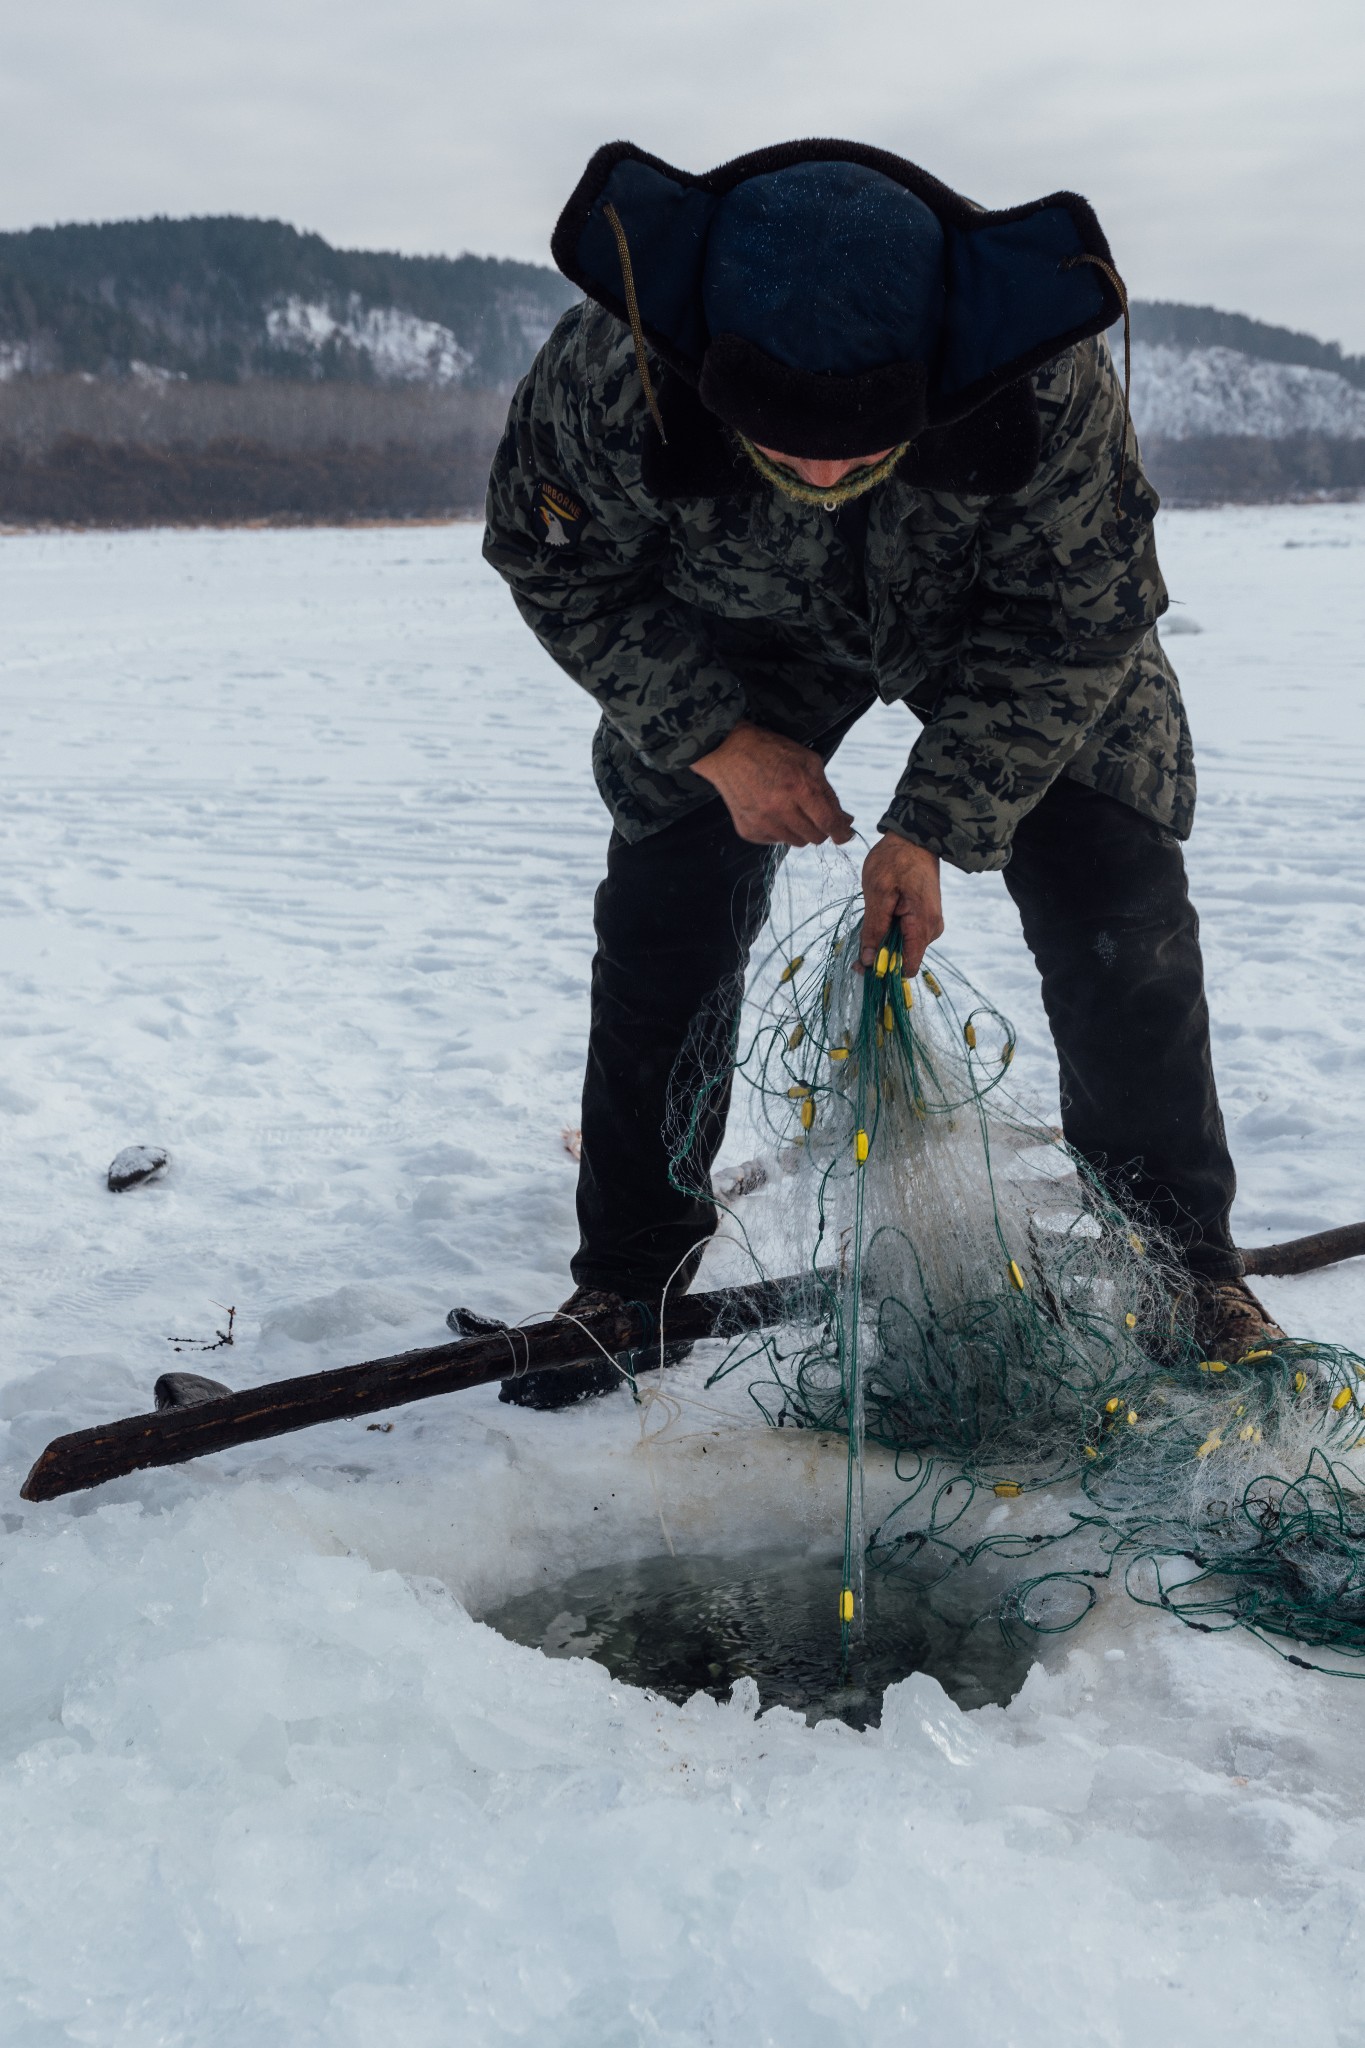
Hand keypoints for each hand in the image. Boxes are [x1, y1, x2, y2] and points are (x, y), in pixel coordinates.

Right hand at [691, 720, 854, 846]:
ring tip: (790, 809)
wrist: (728, 751)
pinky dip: (780, 830)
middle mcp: (780, 808)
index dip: (842, 833)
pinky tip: (772, 811)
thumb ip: (828, 792)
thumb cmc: (771, 751)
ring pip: (796, 842)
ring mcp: (762, 822)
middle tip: (814, 814)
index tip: (845, 834)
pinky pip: (775, 841)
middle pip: (815, 837)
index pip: (828, 823)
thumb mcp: (808, 760)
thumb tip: (844, 820)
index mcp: (799, 787)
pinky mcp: (748, 830)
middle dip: (821, 828)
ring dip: (800, 830)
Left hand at [859, 834, 943, 973]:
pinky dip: (888, 932)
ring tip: (867, 923)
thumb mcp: (878, 892)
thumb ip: (874, 929)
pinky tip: (877, 919)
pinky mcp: (922, 918)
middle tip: (855, 948)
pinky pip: (903, 935)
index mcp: (923, 925)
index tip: (861, 964)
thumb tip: (869, 961)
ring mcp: (928, 924)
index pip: (907, 967)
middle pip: (902, 959)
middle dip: (879, 956)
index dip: (883, 970)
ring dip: (881, 942)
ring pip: (901, 947)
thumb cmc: (895, 860)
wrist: (914, 837)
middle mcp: (931, 930)